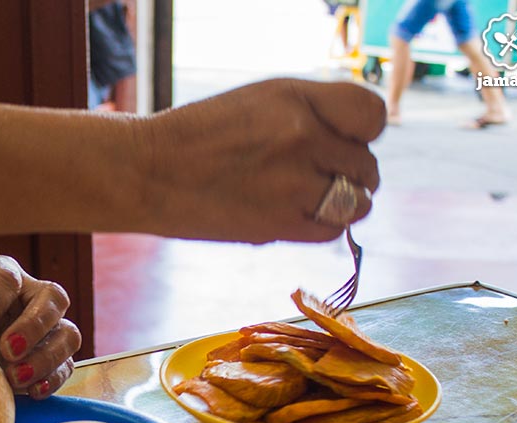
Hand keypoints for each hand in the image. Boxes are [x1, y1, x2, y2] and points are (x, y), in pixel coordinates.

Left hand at [0, 255, 80, 398]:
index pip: (5, 277)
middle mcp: (32, 296)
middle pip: (52, 297)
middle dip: (32, 325)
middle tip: (5, 351)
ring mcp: (50, 326)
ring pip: (69, 331)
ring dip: (46, 355)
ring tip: (15, 378)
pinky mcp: (58, 355)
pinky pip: (69, 363)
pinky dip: (54, 378)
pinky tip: (31, 392)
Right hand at [140, 78, 385, 242]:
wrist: (147, 172)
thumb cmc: (200, 136)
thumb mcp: (259, 101)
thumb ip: (310, 114)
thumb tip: (354, 145)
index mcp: (295, 97)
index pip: (370, 115)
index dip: (362, 133)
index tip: (342, 141)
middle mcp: (300, 135)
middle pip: (366, 164)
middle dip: (348, 172)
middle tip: (315, 176)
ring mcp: (292, 181)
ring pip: (357, 201)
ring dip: (343, 204)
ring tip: (311, 199)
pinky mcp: (279, 223)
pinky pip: (332, 230)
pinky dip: (324, 225)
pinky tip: (296, 215)